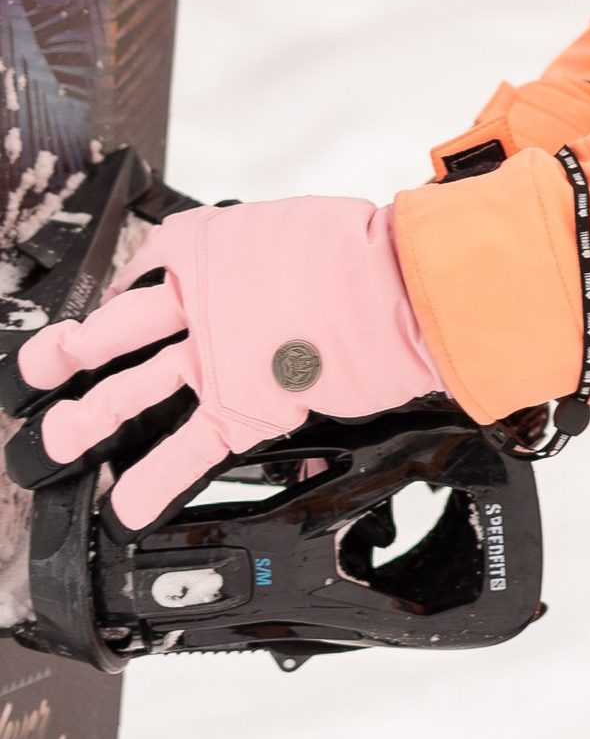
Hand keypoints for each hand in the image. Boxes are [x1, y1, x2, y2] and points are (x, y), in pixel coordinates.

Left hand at [14, 199, 441, 529]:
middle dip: (68, 352)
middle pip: (115, 328)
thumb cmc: (366, 252)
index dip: (120, 291)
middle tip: (39, 368)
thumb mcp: (295, 230)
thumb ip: (266, 257)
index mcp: (213, 245)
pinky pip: (188, 448)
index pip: (145, 268)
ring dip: (85, 420)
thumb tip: (270, 270)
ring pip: (132, 389)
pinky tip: (127, 509)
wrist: (400, 284)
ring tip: (51, 443)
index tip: (109, 305)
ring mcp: (215, 355)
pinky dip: (155, 482)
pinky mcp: (242, 403)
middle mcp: (201, 299)